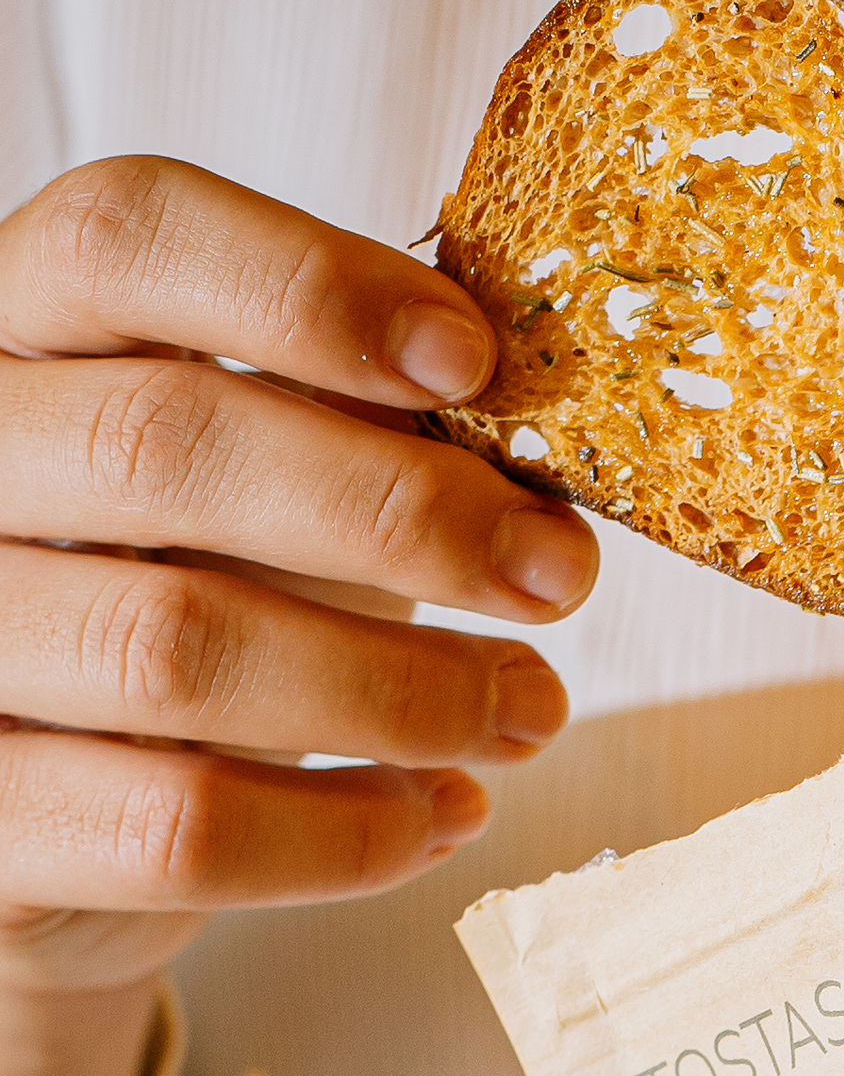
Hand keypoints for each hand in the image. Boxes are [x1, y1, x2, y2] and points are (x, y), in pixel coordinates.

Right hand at [0, 154, 599, 1075]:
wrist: (68, 838)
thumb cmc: (186, 614)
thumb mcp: (260, 495)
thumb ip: (354, 441)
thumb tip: (533, 464)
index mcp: (13, 336)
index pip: (123, 237)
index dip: (306, 284)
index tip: (471, 360)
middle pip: (166, 442)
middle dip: (404, 508)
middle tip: (557, 573)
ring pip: (181, 648)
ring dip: (402, 687)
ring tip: (526, 709)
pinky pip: (183, 827)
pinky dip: (347, 831)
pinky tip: (439, 813)